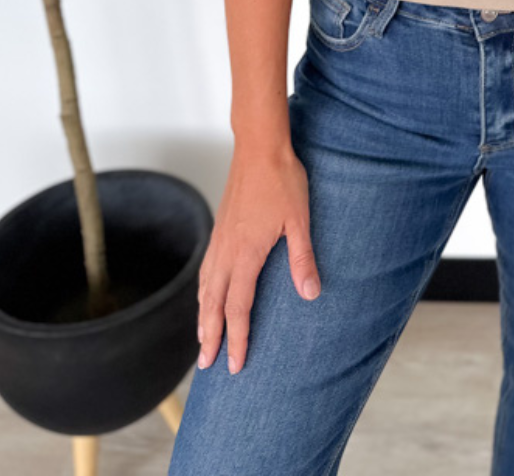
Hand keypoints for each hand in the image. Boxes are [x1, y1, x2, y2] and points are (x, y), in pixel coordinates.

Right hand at [196, 139, 320, 374]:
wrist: (260, 146)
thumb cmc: (283, 180)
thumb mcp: (300, 220)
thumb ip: (303, 258)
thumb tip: (310, 294)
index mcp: (246, 253)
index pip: (238, 308)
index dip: (237, 338)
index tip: (235, 365)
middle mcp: (227, 251)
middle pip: (214, 304)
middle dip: (211, 337)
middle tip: (208, 366)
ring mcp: (220, 239)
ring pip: (206, 287)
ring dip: (203, 317)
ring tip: (203, 339)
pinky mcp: (220, 228)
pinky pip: (206, 269)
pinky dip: (203, 291)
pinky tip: (206, 295)